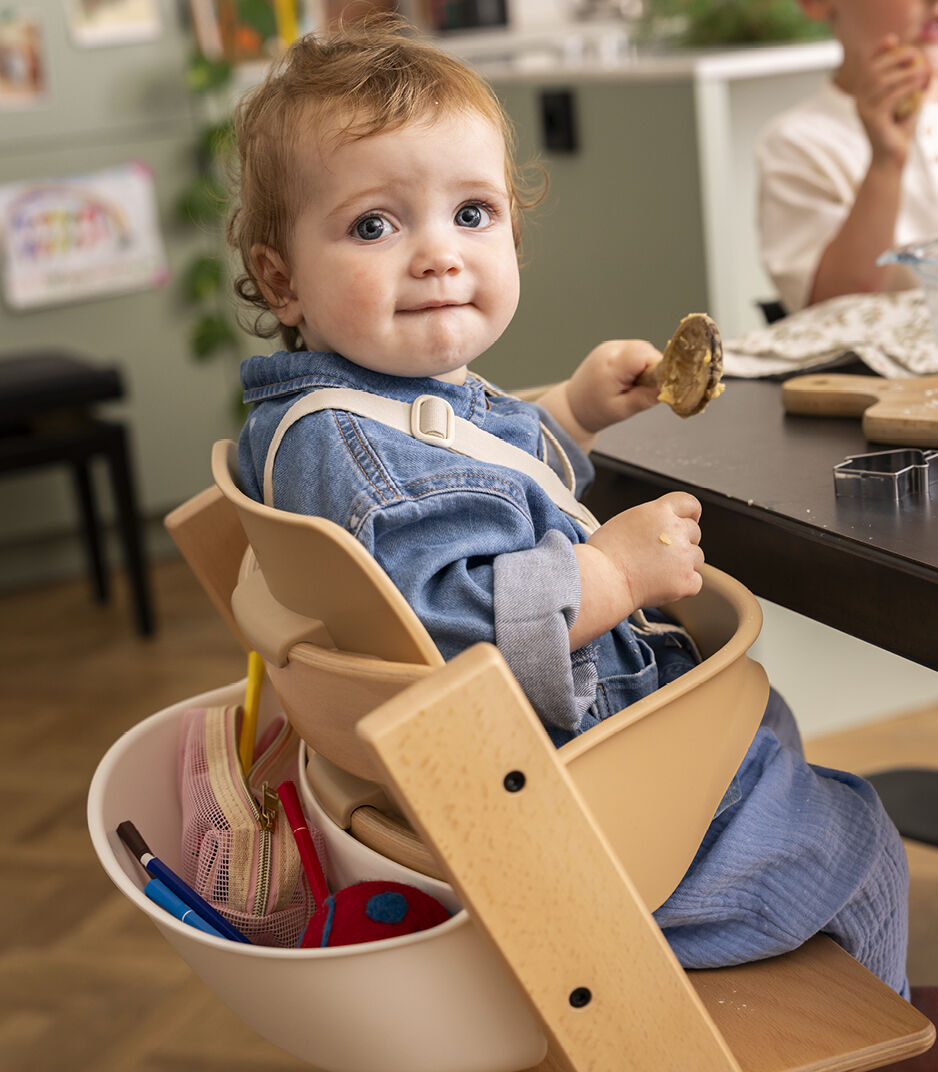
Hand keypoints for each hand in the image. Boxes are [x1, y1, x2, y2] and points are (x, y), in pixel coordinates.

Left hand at [565, 339, 662, 433]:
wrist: (572, 406)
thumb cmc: (594, 410)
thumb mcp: (621, 410)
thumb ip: (644, 398)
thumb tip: (666, 388)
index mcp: (611, 366)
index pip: (645, 354)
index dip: (657, 368)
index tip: (654, 385)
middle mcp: (610, 350)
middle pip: (646, 349)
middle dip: (652, 368)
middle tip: (639, 387)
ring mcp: (609, 346)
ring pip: (642, 348)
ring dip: (644, 366)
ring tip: (630, 384)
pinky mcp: (611, 347)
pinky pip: (634, 350)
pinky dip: (637, 363)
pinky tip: (626, 377)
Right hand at [590, 491, 703, 611]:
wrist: (601, 580)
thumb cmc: (603, 554)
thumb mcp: (626, 521)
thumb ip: (651, 521)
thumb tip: (662, 529)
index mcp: (659, 511)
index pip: (690, 503)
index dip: (690, 514)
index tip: (689, 521)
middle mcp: (676, 530)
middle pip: (695, 532)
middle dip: (682, 542)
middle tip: (659, 554)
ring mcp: (684, 556)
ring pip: (697, 557)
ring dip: (683, 563)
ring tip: (657, 571)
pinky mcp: (687, 580)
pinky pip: (695, 581)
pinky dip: (682, 585)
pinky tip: (662, 584)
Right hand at [855, 36, 931, 164]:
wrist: (891, 159)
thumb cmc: (900, 131)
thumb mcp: (908, 103)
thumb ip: (913, 86)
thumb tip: (926, 64)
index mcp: (864, 95)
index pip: (866, 67)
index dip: (877, 51)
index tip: (893, 40)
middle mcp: (859, 102)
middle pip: (873, 71)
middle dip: (893, 59)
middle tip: (913, 54)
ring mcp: (864, 111)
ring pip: (882, 83)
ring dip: (905, 73)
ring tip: (923, 70)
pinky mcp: (872, 121)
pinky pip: (890, 98)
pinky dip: (907, 88)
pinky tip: (920, 84)